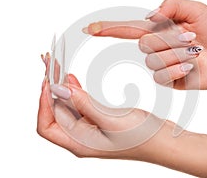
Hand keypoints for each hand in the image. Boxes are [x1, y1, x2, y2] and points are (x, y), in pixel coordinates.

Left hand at [38, 55, 173, 159]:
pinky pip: (80, 103)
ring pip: (67, 104)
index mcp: (79, 143)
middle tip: (49, 63)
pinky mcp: (98, 119)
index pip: (46, 125)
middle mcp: (80, 137)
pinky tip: (71, 77)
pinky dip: (75, 89)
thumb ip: (83, 104)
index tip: (47, 81)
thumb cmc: (142, 137)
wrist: (164, 140)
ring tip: (56, 64)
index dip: (42, 103)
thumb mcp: (110, 120)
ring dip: (61, 85)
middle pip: (55, 111)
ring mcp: (89, 128)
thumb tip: (57, 89)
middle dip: (50, 87)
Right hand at [83, 0, 206, 88]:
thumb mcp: (196, 9)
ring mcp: (164, 65)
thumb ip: (170, 5)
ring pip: (154, 61)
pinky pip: (162, 76)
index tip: (90, 29)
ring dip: (177, 54)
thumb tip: (150, 17)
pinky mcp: (171, 79)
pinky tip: (192, 66)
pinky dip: (177, 68)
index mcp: (161, 29)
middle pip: (145, 44)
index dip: (109, 28)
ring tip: (196, 51)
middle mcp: (158, 47)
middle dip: (169, 40)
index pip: (128, 29)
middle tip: (193, 38)